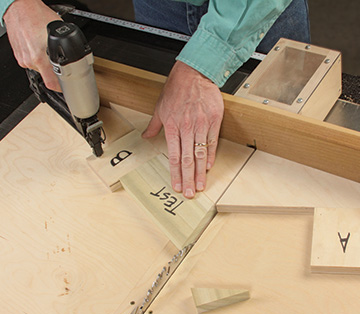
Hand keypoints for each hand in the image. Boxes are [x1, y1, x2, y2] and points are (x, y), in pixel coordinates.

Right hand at [3, 0, 61, 90]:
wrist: (19, 7)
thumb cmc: (38, 15)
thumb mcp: (59, 33)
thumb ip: (66, 46)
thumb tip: (78, 56)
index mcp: (40, 57)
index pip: (52, 83)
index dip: (61, 88)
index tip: (67, 89)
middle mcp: (31, 60)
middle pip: (47, 76)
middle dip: (55, 71)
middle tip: (60, 64)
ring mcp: (23, 59)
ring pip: (39, 69)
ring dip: (45, 63)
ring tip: (46, 50)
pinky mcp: (18, 56)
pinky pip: (32, 62)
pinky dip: (37, 58)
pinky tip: (39, 47)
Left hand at [142, 61, 223, 198]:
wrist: (193, 74)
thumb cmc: (176, 89)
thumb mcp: (160, 107)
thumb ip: (154, 125)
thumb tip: (146, 136)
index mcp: (172, 127)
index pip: (174, 156)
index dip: (175, 173)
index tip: (176, 186)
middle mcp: (186, 128)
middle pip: (187, 159)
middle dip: (188, 179)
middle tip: (189, 193)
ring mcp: (201, 124)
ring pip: (200, 153)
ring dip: (200, 172)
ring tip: (200, 186)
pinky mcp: (213, 120)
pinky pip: (212, 141)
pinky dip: (210, 155)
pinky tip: (209, 167)